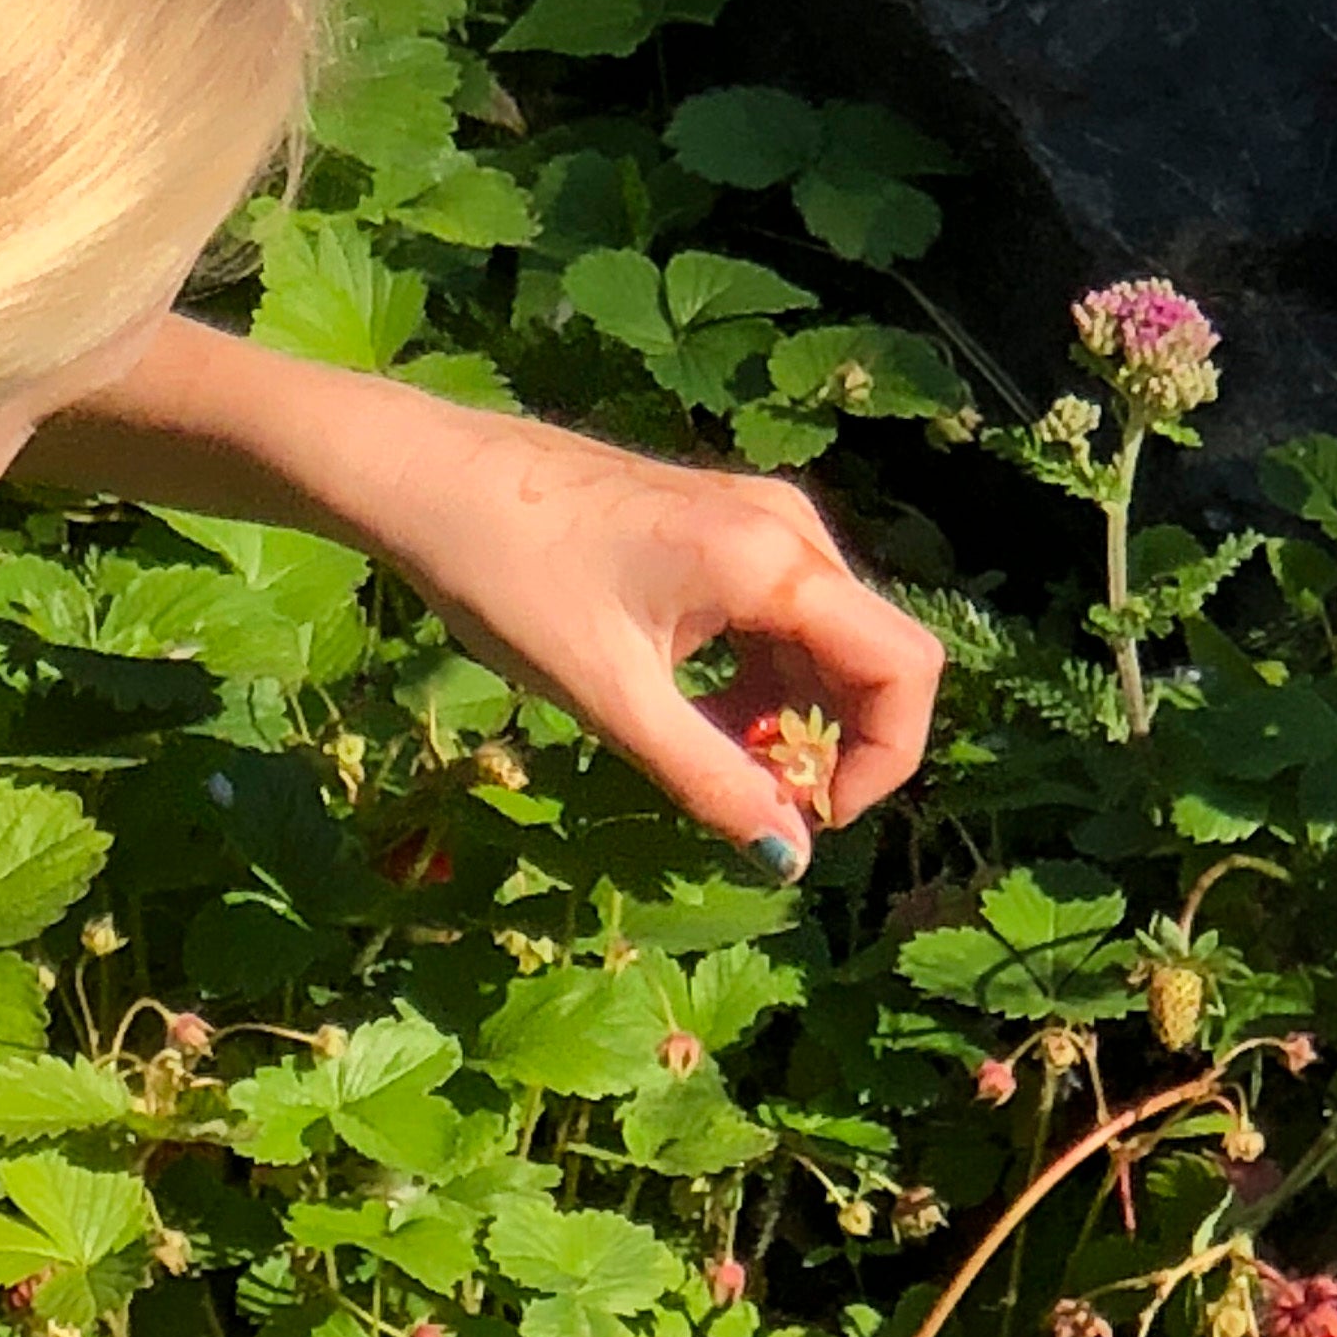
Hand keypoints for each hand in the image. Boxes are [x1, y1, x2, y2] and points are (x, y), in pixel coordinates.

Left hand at [360, 405, 944, 858]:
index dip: (883, 760)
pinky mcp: (720, 529)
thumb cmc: (511, 579)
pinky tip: (695, 721)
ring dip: (791, 721)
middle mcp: (787, 529)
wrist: (432, 479)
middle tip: (754, 804)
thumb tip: (787, 856)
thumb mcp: (613, 699)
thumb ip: (709, 778)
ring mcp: (756, 521)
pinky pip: (779, 620)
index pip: (904, 668)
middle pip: (874, 656)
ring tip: (713, 767)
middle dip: (834, 747)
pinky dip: (759, 684)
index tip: (814, 819)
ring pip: (826, 643)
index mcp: (775, 561)